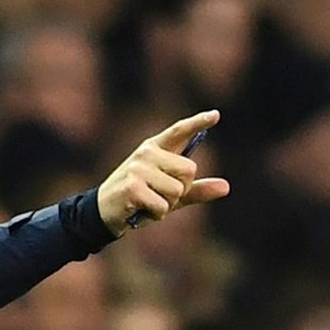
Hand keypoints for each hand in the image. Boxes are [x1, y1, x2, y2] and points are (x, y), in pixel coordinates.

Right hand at [97, 110, 230, 235]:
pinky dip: (157, 215)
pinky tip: (141, 211)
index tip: (216, 115)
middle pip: (189, 170)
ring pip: (177, 190)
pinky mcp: (132, 186)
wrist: (102, 212)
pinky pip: (163, 206)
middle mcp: (147, 153)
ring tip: (148, 203)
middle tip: (160, 195)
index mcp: (155, 148)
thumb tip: (226, 187)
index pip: (179, 131)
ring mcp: (138, 168)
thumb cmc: (138, 200)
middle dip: (181, 190)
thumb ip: (195, 190)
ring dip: (167, 205)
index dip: (198, 122)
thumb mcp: (168, 193)